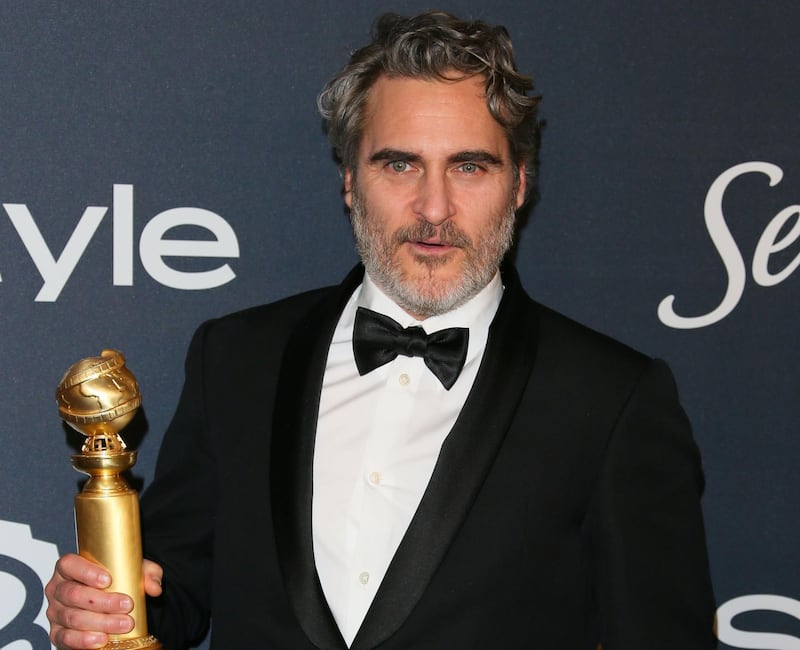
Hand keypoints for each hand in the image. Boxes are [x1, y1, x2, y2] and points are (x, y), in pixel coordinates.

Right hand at [45, 553, 162, 648]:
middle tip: (127, 605)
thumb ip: (146, 573)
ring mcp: (55, 612)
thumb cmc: (116, 581)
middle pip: (74, 594)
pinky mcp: (57, 633)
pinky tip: (101, 639)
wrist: (108, 604)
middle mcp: (58, 588)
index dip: (86, 572)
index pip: (69, 564)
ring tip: (124, 624)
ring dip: (100, 622)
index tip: (108, 580)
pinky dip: (83, 640)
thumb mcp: (132, 570)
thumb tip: (153, 587)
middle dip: (102, 601)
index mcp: (69, 568)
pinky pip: (65, 638)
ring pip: (73, 617)